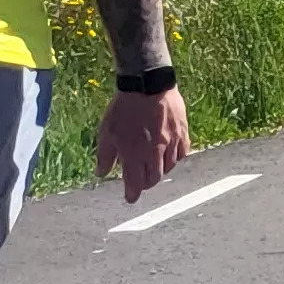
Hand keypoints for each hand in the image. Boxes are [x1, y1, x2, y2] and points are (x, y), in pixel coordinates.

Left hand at [99, 87, 187, 203]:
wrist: (148, 85)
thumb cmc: (124, 108)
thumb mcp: (106, 132)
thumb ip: (105, 155)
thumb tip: (101, 173)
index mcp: (134, 154)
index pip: (135, 183)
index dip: (132, 194)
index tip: (130, 198)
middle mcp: (154, 153)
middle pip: (154, 178)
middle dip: (146, 184)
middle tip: (140, 182)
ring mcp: (171, 143)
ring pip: (169, 167)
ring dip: (160, 172)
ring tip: (154, 168)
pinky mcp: (182, 132)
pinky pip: (182, 153)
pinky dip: (175, 158)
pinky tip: (170, 155)